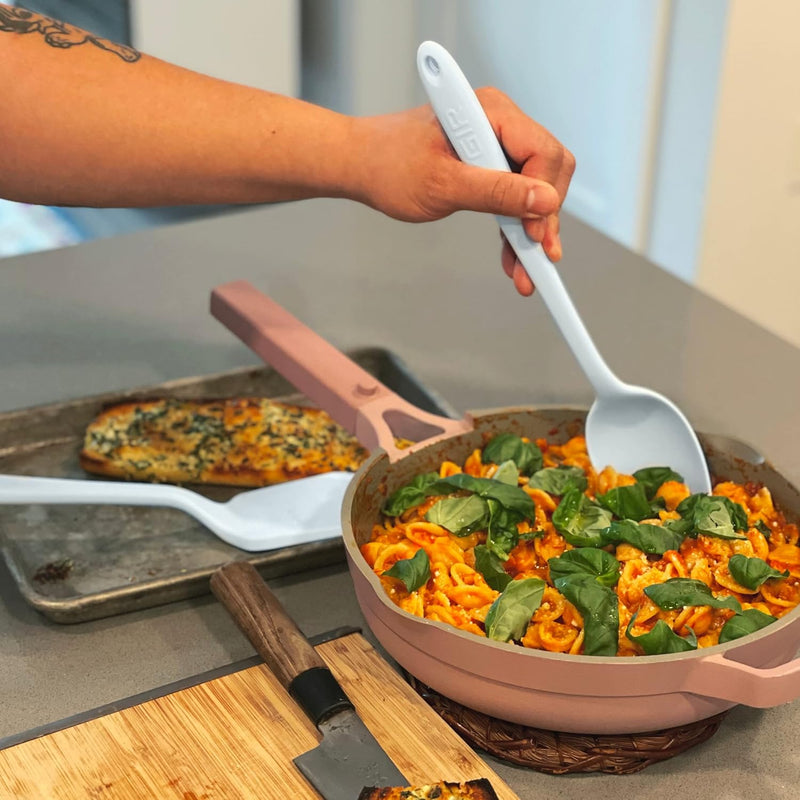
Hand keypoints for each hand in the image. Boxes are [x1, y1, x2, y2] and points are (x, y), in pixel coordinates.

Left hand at [351, 87, 574, 295]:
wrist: (361, 165)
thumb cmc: (389, 166)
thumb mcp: (443, 186)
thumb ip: (495, 192)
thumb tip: (545, 201)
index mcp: (490, 112)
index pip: (543, 153)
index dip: (545, 197)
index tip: (534, 237)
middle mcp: (499, 121)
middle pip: (548, 170)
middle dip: (545, 218)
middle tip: (536, 260)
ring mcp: (495, 141)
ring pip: (535, 187)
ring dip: (532, 229)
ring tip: (525, 272)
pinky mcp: (488, 162)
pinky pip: (514, 194)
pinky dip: (515, 225)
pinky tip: (512, 256)